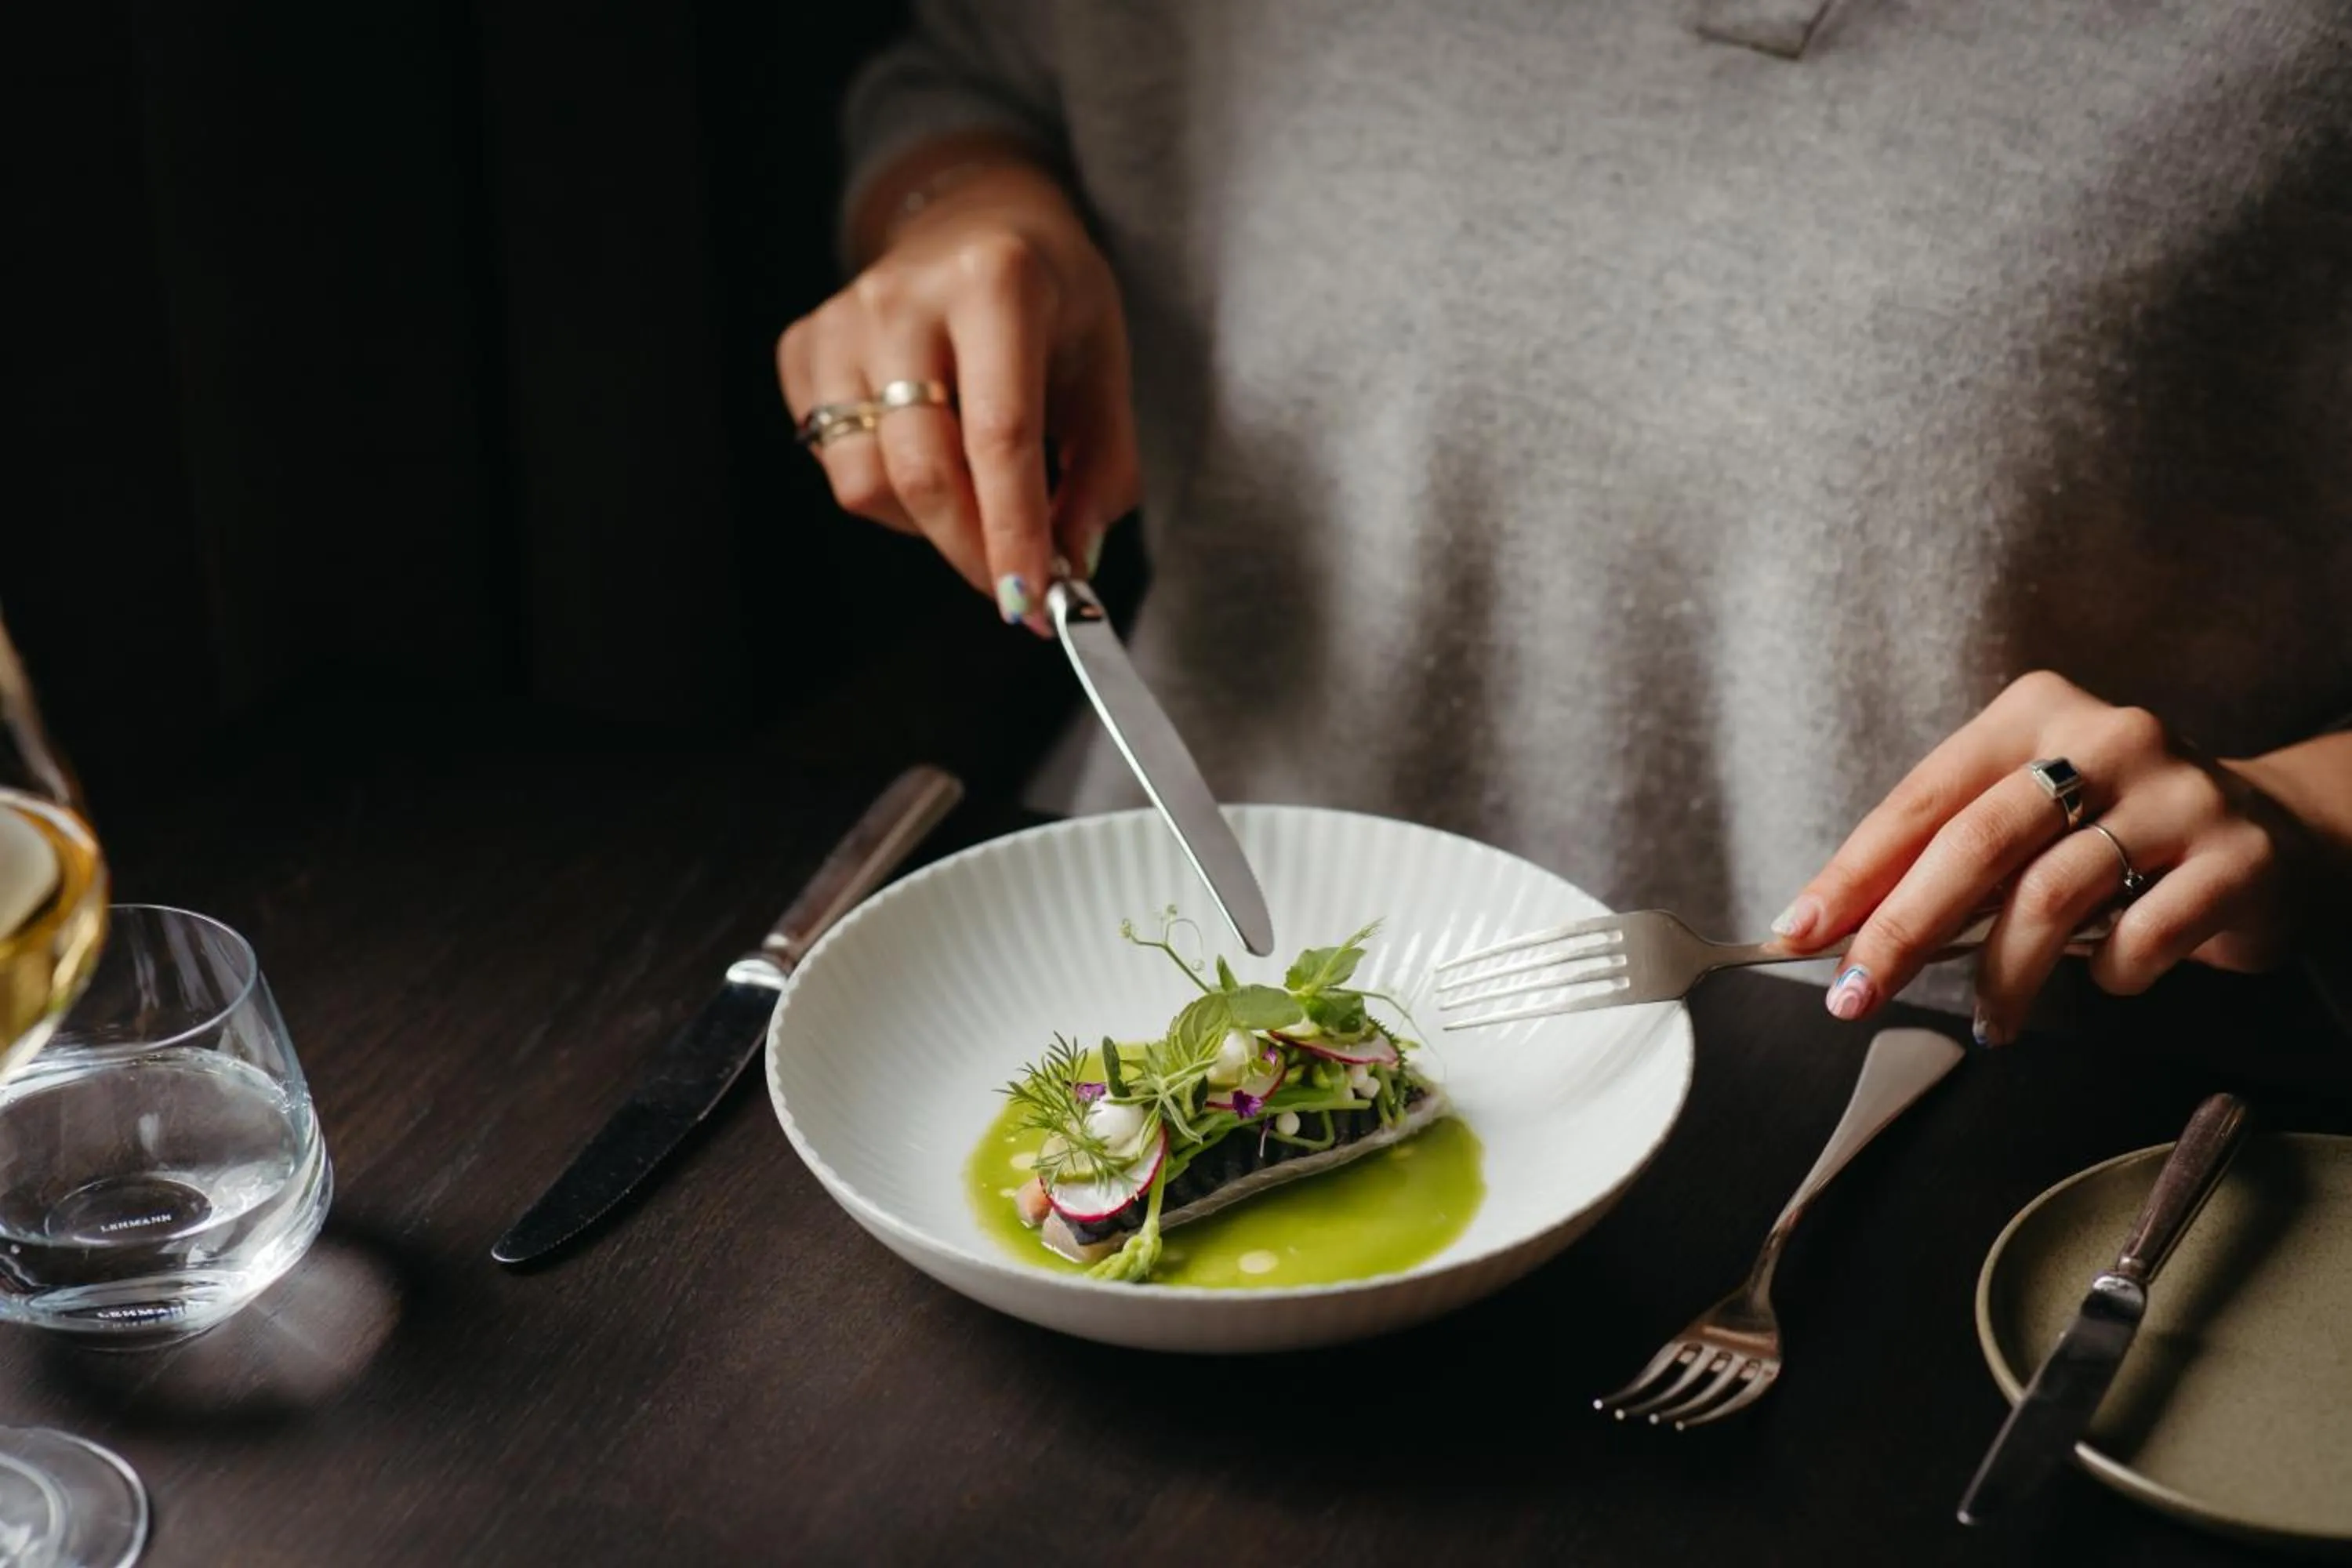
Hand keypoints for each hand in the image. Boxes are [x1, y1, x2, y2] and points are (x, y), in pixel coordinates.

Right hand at [777, 155, 1138, 632]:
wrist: (974, 220)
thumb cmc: (1049, 300)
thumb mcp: (1105, 367)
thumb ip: (1103, 470)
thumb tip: (1072, 564)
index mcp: (995, 283)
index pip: (999, 438)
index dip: (1013, 534)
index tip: (1031, 605)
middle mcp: (905, 297)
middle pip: (921, 471)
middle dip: (971, 552)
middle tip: (1013, 590)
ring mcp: (842, 320)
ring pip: (865, 482)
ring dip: (927, 524)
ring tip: (974, 495)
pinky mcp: (802, 346)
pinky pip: (832, 463)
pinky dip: (888, 490)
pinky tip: (926, 451)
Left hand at [1776, 671, 2318, 1043]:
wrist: (2271, 836)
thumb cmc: (2114, 836)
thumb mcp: (2026, 825)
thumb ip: (1945, 860)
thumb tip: (1833, 929)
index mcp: (2032, 714)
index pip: (1921, 800)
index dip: (1853, 874)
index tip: (1797, 935)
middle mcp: (2106, 737)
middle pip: (1977, 842)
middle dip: (1903, 929)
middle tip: (1857, 995)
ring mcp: (2179, 791)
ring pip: (2053, 893)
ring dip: (2003, 977)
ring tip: (1990, 1025)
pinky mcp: (2237, 855)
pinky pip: (2144, 933)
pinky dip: (2110, 973)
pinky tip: (2104, 980)